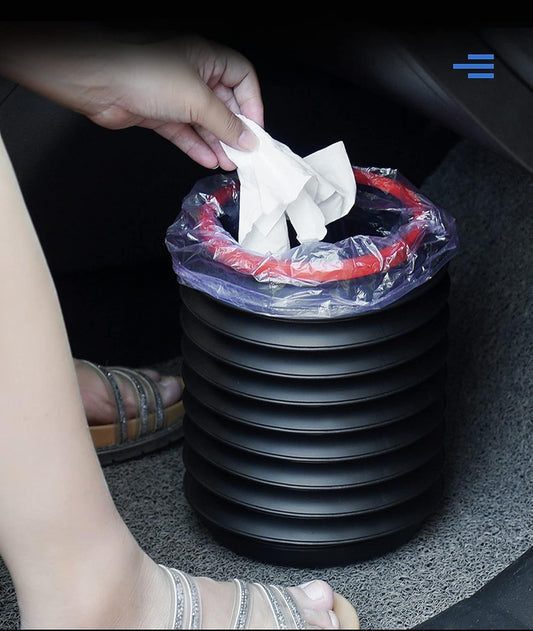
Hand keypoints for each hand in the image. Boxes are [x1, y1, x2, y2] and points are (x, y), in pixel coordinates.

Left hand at [0, 23, 263, 169]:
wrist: (97, 81)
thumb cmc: (144, 73)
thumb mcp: (197, 98)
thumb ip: (225, 123)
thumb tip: (247, 140)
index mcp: (206, 57)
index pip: (242, 78)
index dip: (252, 104)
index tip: (255, 132)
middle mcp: (191, 73)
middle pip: (223, 103)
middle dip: (234, 130)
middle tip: (244, 155)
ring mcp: (172, 94)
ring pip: (203, 122)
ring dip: (216, 143)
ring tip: (228, 163)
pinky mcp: (157, 113)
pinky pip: (183, 132)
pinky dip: (195, 146)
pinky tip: (207, 160)